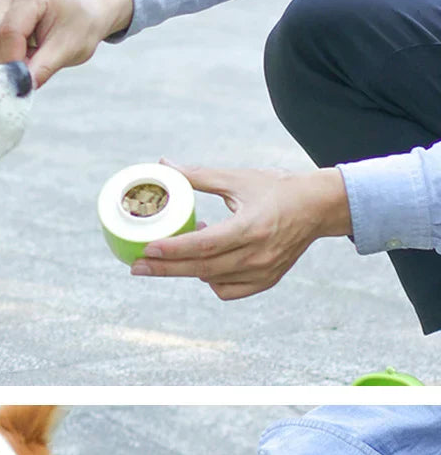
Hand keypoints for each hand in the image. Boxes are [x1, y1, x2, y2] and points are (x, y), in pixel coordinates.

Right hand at [0, 0, 133, 86]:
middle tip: (27, 71)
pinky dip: (2, 52)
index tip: (26, 79)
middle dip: (4, 62)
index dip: (14, 62)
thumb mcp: (69, 48)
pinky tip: (23, 52)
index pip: (9, 32)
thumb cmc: (81, 24)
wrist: (86, 8)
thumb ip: (43, 68)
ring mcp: (2, 1)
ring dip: (2, 58)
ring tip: (28, 59)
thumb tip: (21, 87)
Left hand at [132, 161, 352, 300]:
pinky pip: (227, 290)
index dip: (172, 249)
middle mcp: (257, 254)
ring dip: (188, 268)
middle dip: (164, 269)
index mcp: (251, 227)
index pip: (203, 245)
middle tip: (135, 267)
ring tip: (174, 251)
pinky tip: (204, 263)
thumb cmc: (277, 188)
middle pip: (201, 268)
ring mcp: (262, 272)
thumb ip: (199, 176)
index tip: (146, 249)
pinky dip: (210, 279)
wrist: (319, 207)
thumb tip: (164, 164)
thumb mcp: (238, 178)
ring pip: (211, 280)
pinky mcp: (266, 281)